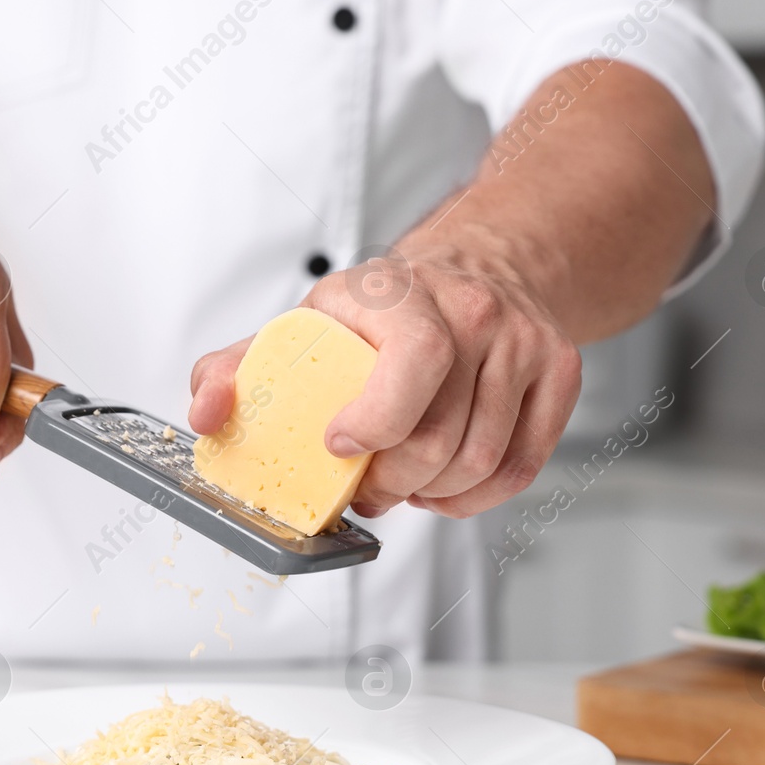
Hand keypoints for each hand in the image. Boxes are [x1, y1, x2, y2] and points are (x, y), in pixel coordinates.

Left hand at [189, 228, 580, 518]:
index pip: (413, 362)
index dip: (377, 422)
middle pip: (440, 437)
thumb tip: (205, 415)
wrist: (478, 267)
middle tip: (365, 487)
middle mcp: (473, 311)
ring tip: (402, 483)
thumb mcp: (303, 325)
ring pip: (479, 462)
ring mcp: (523, 342)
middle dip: (391, 482)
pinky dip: (475, 497)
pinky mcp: (560, 372)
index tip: (340, 445)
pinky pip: (519, 467)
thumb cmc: (381, 311)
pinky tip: (444, 485)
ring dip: (431, 494)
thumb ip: (239, 369)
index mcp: (401, 294)